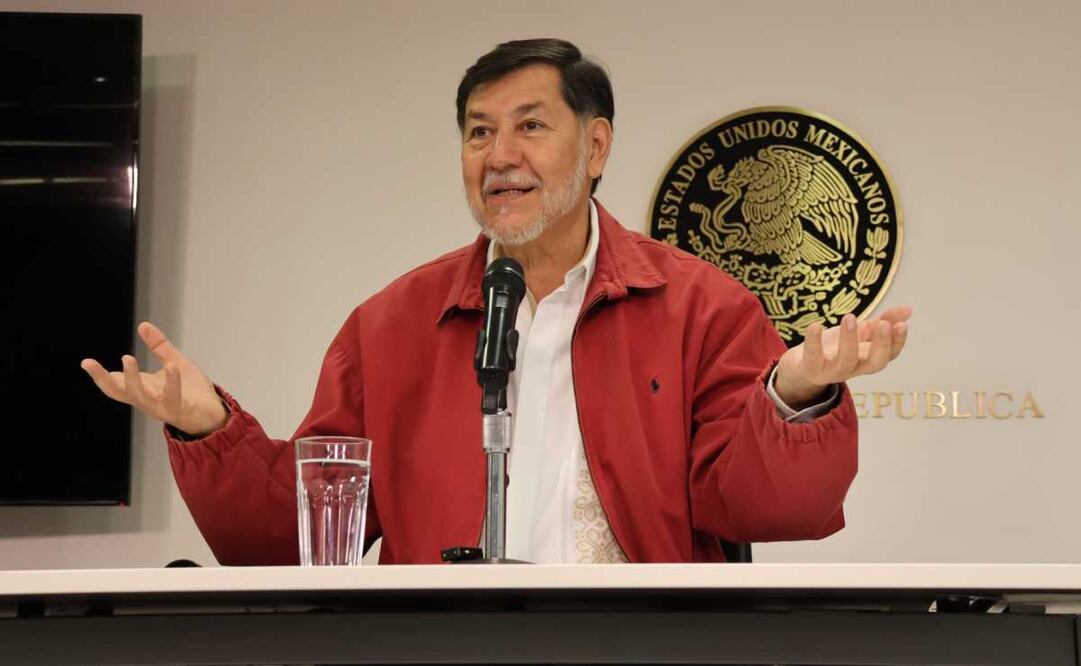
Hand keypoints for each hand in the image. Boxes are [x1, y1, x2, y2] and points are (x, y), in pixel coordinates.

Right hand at [81, 322, 227, 436]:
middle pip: (119, 393)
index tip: (85, 362)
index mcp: (144, 389)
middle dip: (103, 379)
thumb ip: (159, 346)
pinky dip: (171, 381)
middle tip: (89, 363)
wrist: (215, 413)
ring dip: (131, 379)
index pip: (116, 383)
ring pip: (140, 397)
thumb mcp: (174, 362)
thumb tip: (142, 325)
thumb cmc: (192, 392)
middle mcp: (148, 400)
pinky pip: (172, 397)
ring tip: (127, 358)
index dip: (99, 375)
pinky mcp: (181, 409)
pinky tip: (170, 366)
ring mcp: (163, 407)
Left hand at [774, 306, 911, 408]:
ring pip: (845, 361)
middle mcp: (853, 368)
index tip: (901, 325)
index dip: (897, 342)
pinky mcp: (811, 369)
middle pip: (874, 364)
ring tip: (850, 317)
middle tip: (883, 324)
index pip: (889, 355)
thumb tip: (908, 309)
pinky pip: (813, 357)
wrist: (800, 369)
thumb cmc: (834, 349)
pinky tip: (816, 325)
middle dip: (881, 344)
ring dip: (849, 340)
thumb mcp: (859, 334)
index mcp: (867, 358)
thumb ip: (881, 322)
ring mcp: (832, 371)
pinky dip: (814, 342)